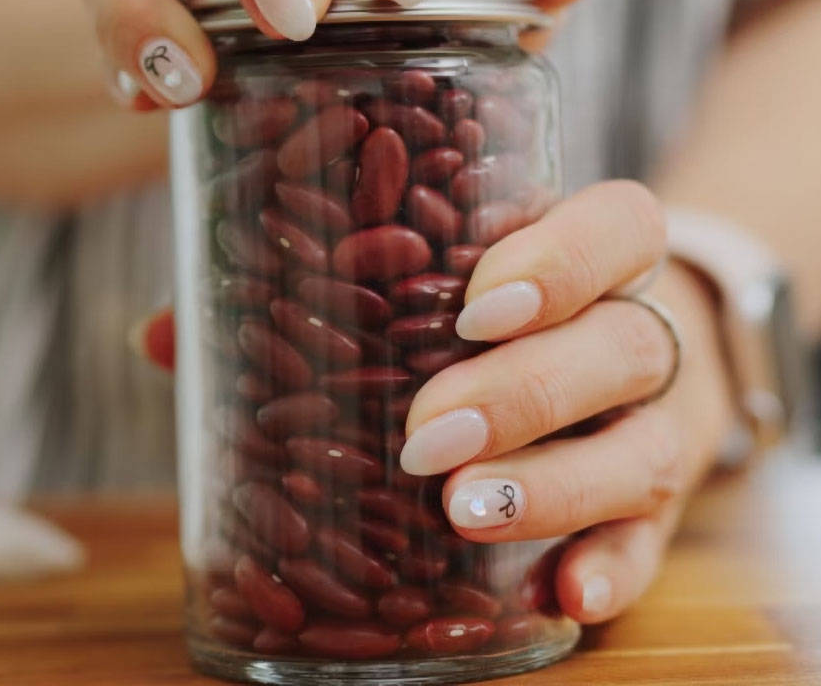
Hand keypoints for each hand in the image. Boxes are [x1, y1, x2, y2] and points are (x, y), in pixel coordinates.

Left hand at [132, 182, 736, 626]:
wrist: (646, 353)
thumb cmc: (503, 316)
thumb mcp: (444, 282)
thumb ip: (317, 296)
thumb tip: (160, 333)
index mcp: (598, 257)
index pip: (620, 226)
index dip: (563, 257)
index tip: (477, 302)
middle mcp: (644, 335)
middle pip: (625, 342)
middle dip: (525, 388)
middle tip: (428, 433)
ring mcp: (660, 427)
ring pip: (643, 449)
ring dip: (556, 484)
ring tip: (466, 512)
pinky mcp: (659, 513)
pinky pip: (654, 545)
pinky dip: (612, 570)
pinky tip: (562, 595)